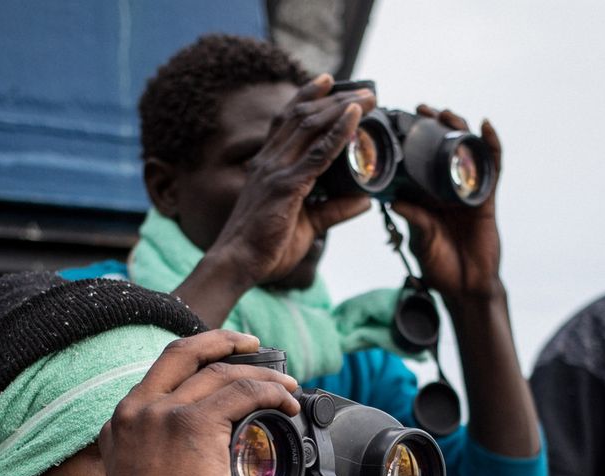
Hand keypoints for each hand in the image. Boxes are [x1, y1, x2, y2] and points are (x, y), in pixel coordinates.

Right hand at [100, 331, 298, 475]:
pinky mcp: (191, 424)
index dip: (198, 360)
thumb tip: (210, 452)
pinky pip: (242, 392)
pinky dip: (271, 391)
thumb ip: (161, 457)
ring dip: (260, 375)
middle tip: (252, 345)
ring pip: (219, 372)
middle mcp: (135, 410)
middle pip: (183, 353)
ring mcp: (161, 413)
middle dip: (221, 341)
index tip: (224, 363)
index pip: (162, 373)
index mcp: (121, 422)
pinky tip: (286, 400)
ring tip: (287, 386)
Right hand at [207, 75, 376, 286]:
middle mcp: (269, 161)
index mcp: (267, 165)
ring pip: (311, 126)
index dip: (306, 98)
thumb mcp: (308, 224)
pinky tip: (355, 118)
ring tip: (367, 97)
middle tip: (364, 88)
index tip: (327, 82)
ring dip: (341, 107)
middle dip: (334, 97)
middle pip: (302, 116)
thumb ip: (334, 209)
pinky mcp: (285, 186)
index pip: (286, 121)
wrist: (238, 264)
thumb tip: (363, 201)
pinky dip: (338, 131)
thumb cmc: (266, 248)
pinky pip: (317, 153)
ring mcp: (276, 171)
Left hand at [390, 107, 504, 305]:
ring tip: (447, 114)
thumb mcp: (421, 240)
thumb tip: (393, 200)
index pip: (417, 162)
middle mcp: (445, 190)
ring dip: (458, 129)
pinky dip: (491, 146)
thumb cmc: (440, 266)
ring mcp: (467, 192)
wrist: (466, 288)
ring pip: (465, 152)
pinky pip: (491, 167)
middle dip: (433, 126)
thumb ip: (413, 219)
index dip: (410, 141)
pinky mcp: (486, 198)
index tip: (396, 122)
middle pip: (441, 149)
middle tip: (420, 109)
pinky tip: (486, 127)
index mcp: (426, 197)